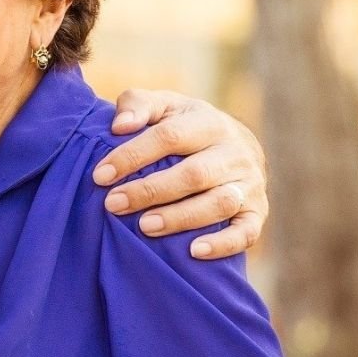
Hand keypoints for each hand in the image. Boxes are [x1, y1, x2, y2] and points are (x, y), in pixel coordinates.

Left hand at [95, 89, 268, 259]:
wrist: (238, 144)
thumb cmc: (187, 127)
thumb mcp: (165, 107)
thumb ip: (138, 105)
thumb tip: (120, 126)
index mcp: (208, 122)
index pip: (169, 137)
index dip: (133, 156)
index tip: (100, 175)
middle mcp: (234, 152)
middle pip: (194, 174)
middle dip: (151, 191)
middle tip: (113, 204)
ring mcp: (249, 183)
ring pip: (219, 203)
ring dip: (181, 217)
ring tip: (145, 227)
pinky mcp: (257, 212)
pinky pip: (246, 232)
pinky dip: (223, 244)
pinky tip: (194, 251)